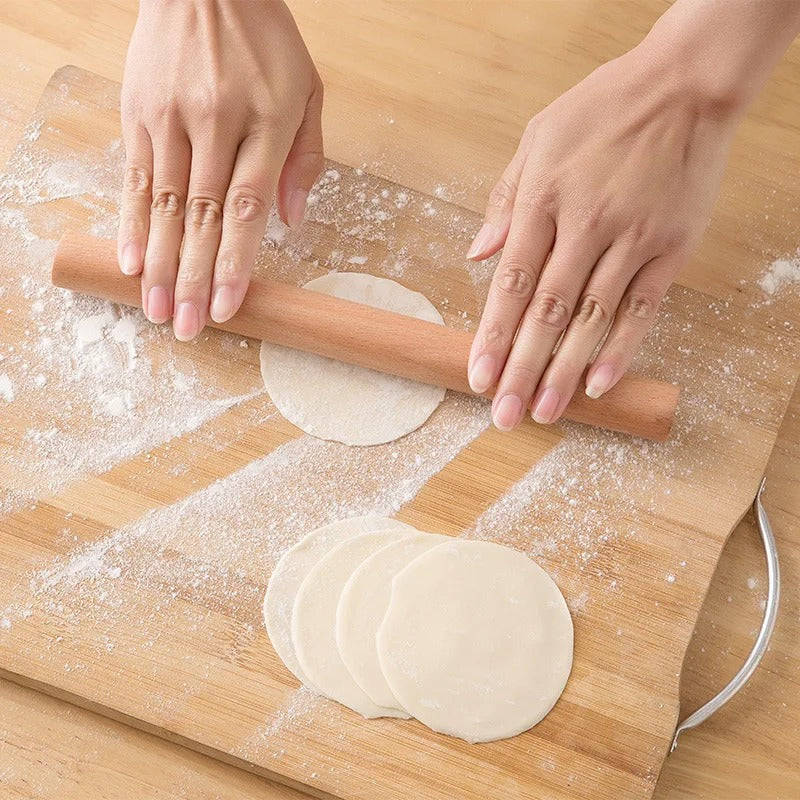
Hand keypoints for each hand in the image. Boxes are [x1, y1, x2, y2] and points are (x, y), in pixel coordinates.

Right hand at [118, 0, 323, 340]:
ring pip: (165, 206)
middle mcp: (214, 125)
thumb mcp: (308, 90)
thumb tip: (293, 220)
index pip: (247, 208)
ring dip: (161, 265)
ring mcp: (170, 120)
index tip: (228, 305)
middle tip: (189, 329)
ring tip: (158, 312)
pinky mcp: (138, 115)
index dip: (236, 262)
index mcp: (264, 124)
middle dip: (194, 279)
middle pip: (202, 217)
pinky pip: (135, 179)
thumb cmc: (265, 42)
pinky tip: (131, 263)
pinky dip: (133, 224)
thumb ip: (306, 158)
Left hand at [465, 42, 739, 430]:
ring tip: (545, 412)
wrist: (684, 86)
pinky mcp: (670, 247)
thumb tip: (477, 254)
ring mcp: (631, 239)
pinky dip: (621, 347)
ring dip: (565, 370)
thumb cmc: (601, 110)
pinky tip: (600, 383)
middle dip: (523, 368)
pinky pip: (642, 307)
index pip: (511, 283)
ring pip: (592, 318)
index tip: (478, 377)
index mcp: (544, 199)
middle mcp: (585, 225)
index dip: (493, 335)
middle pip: (547, 312)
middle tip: (505, 415)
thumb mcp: (537, 139)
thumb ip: (505, 200)